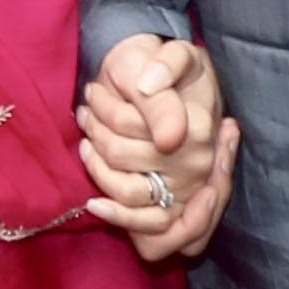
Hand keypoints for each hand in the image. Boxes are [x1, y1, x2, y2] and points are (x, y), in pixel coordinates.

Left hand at [80, 30, 235, 262]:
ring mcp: (188, 191)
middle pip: (126, 160)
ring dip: (100, 172)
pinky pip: (150, 234)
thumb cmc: (168, 69)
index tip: (92, 95)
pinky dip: (118, 218)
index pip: (138, 133)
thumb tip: (148, 87)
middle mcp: (199, 166)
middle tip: (88, 111)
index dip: (109, 114)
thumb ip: (168, 64)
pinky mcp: (174, 210)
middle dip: (100, 136)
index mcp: (201, 131)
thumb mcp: (175, 54)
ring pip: (131, 196)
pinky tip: (94, 203)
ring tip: (87, 145)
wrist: (170, 84)